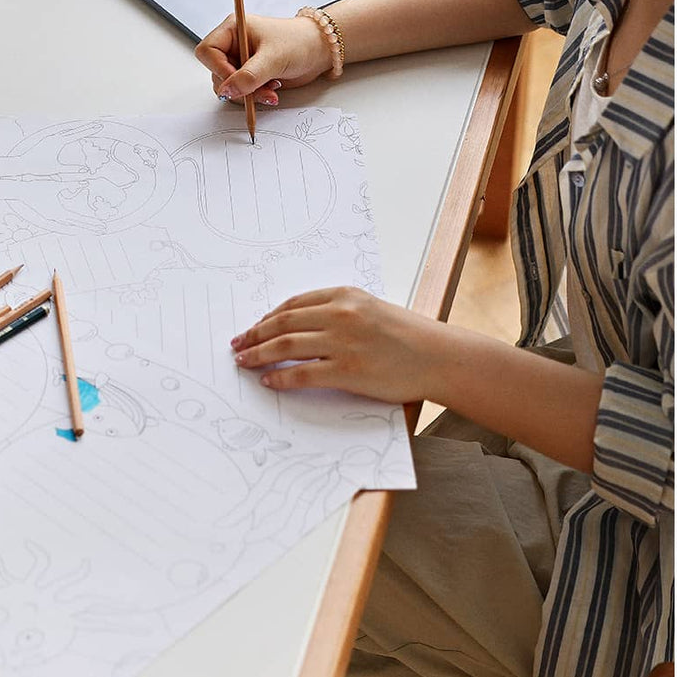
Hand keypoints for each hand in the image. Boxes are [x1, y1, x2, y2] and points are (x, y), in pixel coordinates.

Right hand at [194, 13, 333, 104]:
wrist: (319, 51)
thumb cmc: (299, 42)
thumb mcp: (272, 58)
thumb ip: (247, 76)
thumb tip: (225, 91)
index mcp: (233, 29)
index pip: (207, 52)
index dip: (218, 69)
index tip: (236, 81)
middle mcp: (233, 45)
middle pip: (216, 73)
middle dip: (238, 86)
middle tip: (258, 89)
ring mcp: (240, 61)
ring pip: (228, 88)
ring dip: (248, 95)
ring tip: (270, 91)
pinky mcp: (249, 76)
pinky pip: (240, 93)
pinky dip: (254, 98)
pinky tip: (271, 92)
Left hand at [230, 287, 439, 404]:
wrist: (439, 357)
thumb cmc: (407, 336)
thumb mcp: (370, 309)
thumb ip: (337, 312)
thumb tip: (297, 326)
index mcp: (345, 295)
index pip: (292, 304)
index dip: (266, 317)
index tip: (251, 328)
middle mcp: (341, 314)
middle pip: (282, 323)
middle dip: (253, 335)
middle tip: (237, 346)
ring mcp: (343, 343)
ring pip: (285, 347)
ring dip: (258, 355)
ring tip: (244, 363)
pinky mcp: (348, 372)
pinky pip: (301, 375)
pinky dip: (279, 378)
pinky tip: (267, 381)